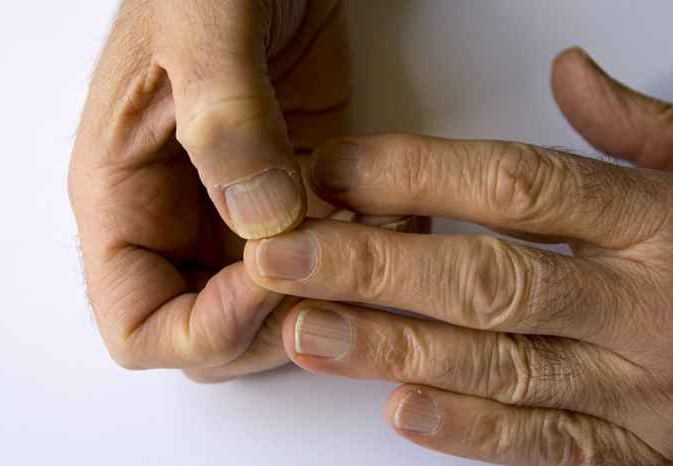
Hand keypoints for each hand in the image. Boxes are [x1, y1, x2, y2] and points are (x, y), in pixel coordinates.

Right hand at [68, 0, 350, 379]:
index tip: (270, 276)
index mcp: (125, 196)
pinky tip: (395, 212)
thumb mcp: (202, 24)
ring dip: (336, 289)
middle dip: (281, 322)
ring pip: (279, 306)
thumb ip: (223, 120)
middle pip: (217, 334)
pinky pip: (325, 258)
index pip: (140, 325)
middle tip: (338, 270)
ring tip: (380, 230)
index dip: (205, 330)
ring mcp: (239, 212)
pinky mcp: (294, 194)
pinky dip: (362, 254)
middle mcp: (178, 219)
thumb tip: (263, 220)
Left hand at [244, 49, 672, 463]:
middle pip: (486, 278)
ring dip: (395, 349)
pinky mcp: (639, 449)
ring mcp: (639, 385)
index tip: (332, 169)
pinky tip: (400, 410)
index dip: (416, 176)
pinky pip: (547, 444)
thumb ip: (640, 129)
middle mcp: (639, 303)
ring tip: (308, 332)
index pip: (514, 186)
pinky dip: (472, 430)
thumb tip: (571, 72)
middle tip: (284, 257)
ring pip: (499, 364)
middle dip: (375, 269)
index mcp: (653, 222)